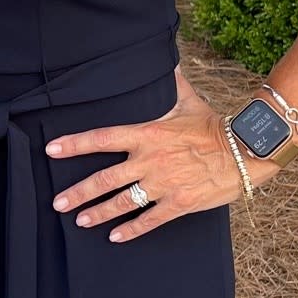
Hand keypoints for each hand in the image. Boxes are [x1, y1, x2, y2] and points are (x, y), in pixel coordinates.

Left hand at [45, 69, 273, 241]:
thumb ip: (171, 84)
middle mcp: (150, 160)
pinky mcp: (179, 203)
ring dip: (98, 212)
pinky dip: (131, 230)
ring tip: (79, 220)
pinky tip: (114, 237)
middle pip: (105, 179)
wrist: (246, 150)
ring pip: (122, 202)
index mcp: (147, 134)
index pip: (102, 138)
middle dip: (78, 192)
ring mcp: (163, 184)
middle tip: (57, 202)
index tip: (52, 150)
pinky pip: (149, 220)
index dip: (74, 144)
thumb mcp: (188, 101)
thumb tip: (166, 60)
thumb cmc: (214, 125)